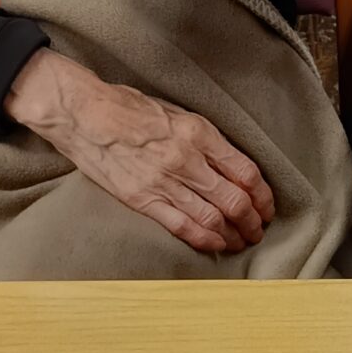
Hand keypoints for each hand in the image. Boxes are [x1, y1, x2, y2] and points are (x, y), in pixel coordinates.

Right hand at [4, 49, 276, 254]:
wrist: (84, 114)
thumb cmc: (129, 107)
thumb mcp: (177, 112)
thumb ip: (204, 138)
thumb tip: (230, 164)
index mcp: (199, 132)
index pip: (246, 171)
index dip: (263, 194)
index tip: (267, 204)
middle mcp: (187, 159)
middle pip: (235, 200)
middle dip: (253, 220)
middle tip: (259, 228)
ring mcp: (165, 182)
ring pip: (213, 218)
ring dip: (234, 234)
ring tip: (243, 241)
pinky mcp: (143, 200)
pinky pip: (183, 227)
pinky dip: (206, 240)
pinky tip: (217, 245)